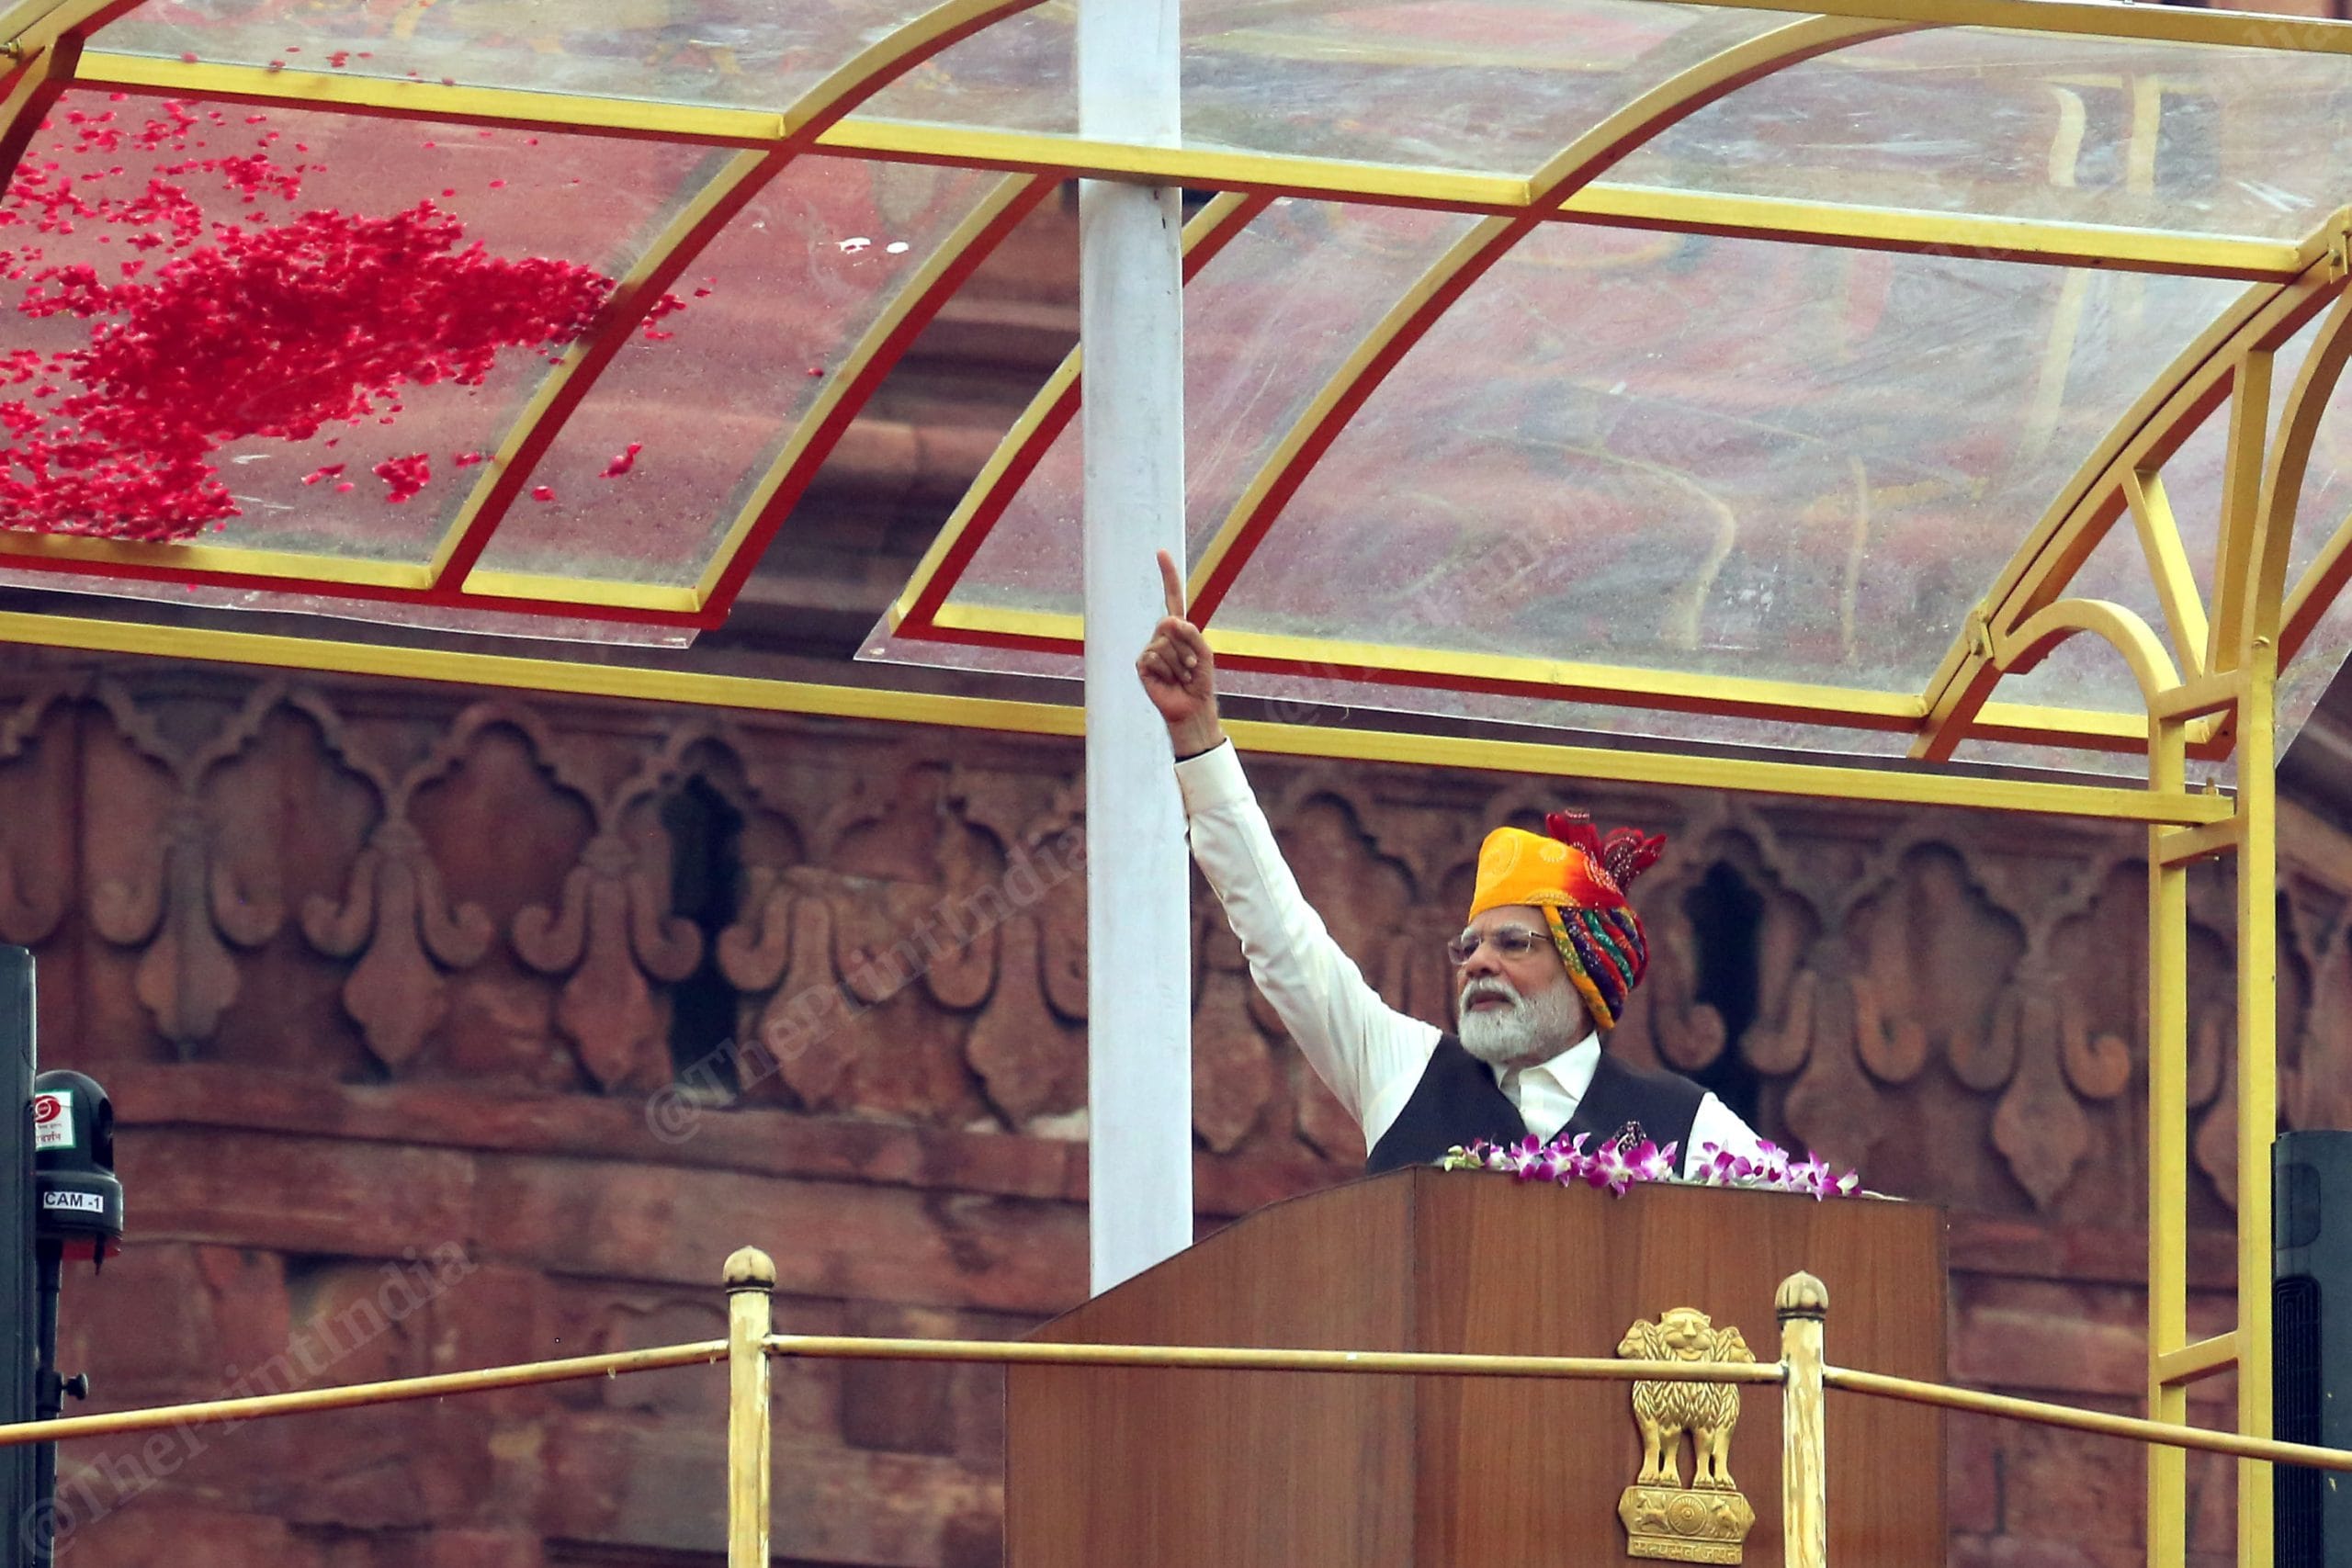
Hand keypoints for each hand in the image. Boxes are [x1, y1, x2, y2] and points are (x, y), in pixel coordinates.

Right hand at [1136, 549, 1223, 756]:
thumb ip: (1191, 633)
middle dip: (1185, 645)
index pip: (1172, 597)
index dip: (1168, 575)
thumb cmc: (1200, 680)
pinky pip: (1153, 657)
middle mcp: (1162, 635)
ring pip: (1163, 644)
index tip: (1160, 552)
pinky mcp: (1142, 664)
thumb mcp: (1204, 652)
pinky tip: (1169, 681)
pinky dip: (1167, 670)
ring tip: (1182, 675)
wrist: (1191, 707)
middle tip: (1191, 665)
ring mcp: (1150, 649)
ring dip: (1179, 662)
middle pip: (1169, 623)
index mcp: (1179, 629)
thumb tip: (1169, 621)